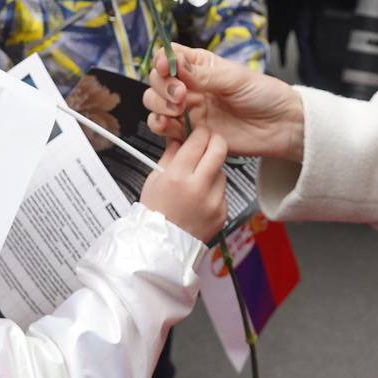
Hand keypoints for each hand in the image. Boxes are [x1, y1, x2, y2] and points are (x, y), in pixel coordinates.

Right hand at [139, 123, 230, 242]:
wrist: (162, 247)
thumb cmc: (154, 214)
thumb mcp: (154, 180)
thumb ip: (170, 155)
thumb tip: (179, 137)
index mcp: (178, 177)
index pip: (198, 140)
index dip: (200, 131)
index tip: (199, 131)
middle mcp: (198, 188)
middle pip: (220, 149)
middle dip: (215, 140)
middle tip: (210, 141)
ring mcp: (213, 202)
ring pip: (222, 171)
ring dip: (213, 169)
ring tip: (197, 179)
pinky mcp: (223, 213)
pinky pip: (223, 192)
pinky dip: (214, 190)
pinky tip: (201, 198)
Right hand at [145, 45, 304, 161]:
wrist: (280, 126)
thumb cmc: (264, 95)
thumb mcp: (235, 79)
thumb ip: (203, 74)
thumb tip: (174, 63)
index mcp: (201, 66)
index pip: (168, 56)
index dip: (162, 61)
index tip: (167, 68)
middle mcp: (190, 86)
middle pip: (156, 81)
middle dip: (162, 86)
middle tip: (181, 95)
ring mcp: (189, 110)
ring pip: (155, 104)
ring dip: (158, 106)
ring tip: (178, 110)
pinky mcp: (190, 133)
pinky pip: (164, 129)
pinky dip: (161, 126)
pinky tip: (173, 125)